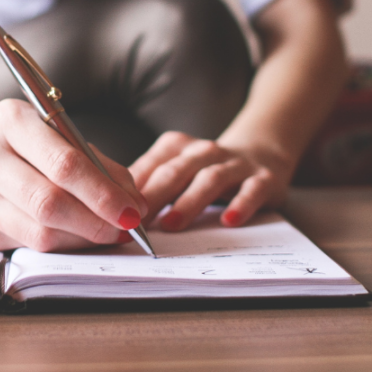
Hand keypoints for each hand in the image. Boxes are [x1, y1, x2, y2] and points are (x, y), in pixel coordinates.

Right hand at [0, 99, 147, 252]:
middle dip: (95, 222)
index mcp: (11, 119)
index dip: (102, 193)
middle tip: (125, 229)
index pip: (63, 164)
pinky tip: (77, 237)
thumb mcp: (66, 139)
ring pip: (39, 232)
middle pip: (48, 202)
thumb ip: (103, 168)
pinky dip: (62, 246)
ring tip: (107, 233)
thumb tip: (136, 206)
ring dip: (82, 238)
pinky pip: (28, 246)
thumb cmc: (35, 147)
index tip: (132, 211)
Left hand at [129, 131, 291, 231]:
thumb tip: (109, 208)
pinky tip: (228, 221)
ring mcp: (234, 164)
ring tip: (171, 224)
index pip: (150, 166)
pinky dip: (240, 205)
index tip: (113, 212)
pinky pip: (251, 191)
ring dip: (189, 202)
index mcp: (176, 147)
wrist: (261, 152)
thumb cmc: (205, 169)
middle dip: (153, 196)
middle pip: (175, 172)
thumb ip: (149, 184)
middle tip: (135, 222)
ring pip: (209, 180)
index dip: (130, 189)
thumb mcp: (176, 169)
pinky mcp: (262, 179)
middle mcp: (203, 151)